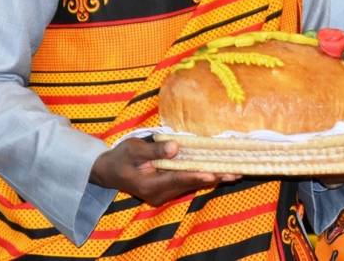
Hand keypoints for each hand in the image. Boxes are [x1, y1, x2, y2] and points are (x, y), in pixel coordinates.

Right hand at [89, 139, 239, 206]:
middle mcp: (159, 194)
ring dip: (212, 178)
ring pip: (191, 185)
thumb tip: (174, 148)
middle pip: (189, 184)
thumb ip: (154, 151)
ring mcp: (164, 194)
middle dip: (212, 177)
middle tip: (235, 172)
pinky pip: (188, 182)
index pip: (177, 180)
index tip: (212, 173)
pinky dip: (203, 176)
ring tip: (235, 172)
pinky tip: (220, 172)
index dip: (196, 176)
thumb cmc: (120, 157)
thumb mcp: (133, 150)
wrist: (109, 171)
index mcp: (149, 186)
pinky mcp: (168, 190)